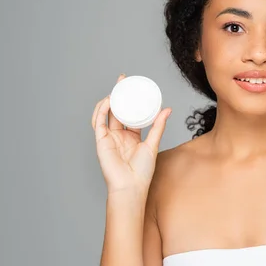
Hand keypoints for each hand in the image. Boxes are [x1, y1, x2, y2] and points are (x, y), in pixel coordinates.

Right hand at [91, 74, 171, 194]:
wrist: (131, 186)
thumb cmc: (142, 171)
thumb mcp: (152, 144)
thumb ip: (158, 126)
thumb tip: (167, 109)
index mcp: (131, 136)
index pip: (129, 113)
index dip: (130, 100)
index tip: (134, 87)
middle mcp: (118, 135)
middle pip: (116, 110)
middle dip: (118, 94)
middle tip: (123, 80)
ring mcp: (108, 137)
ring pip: (105, 113)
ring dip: (109, 99)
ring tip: (116, 88)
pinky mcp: (101, 141)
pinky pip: (99, 122)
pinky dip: (102, 110)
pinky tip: (108, 101)